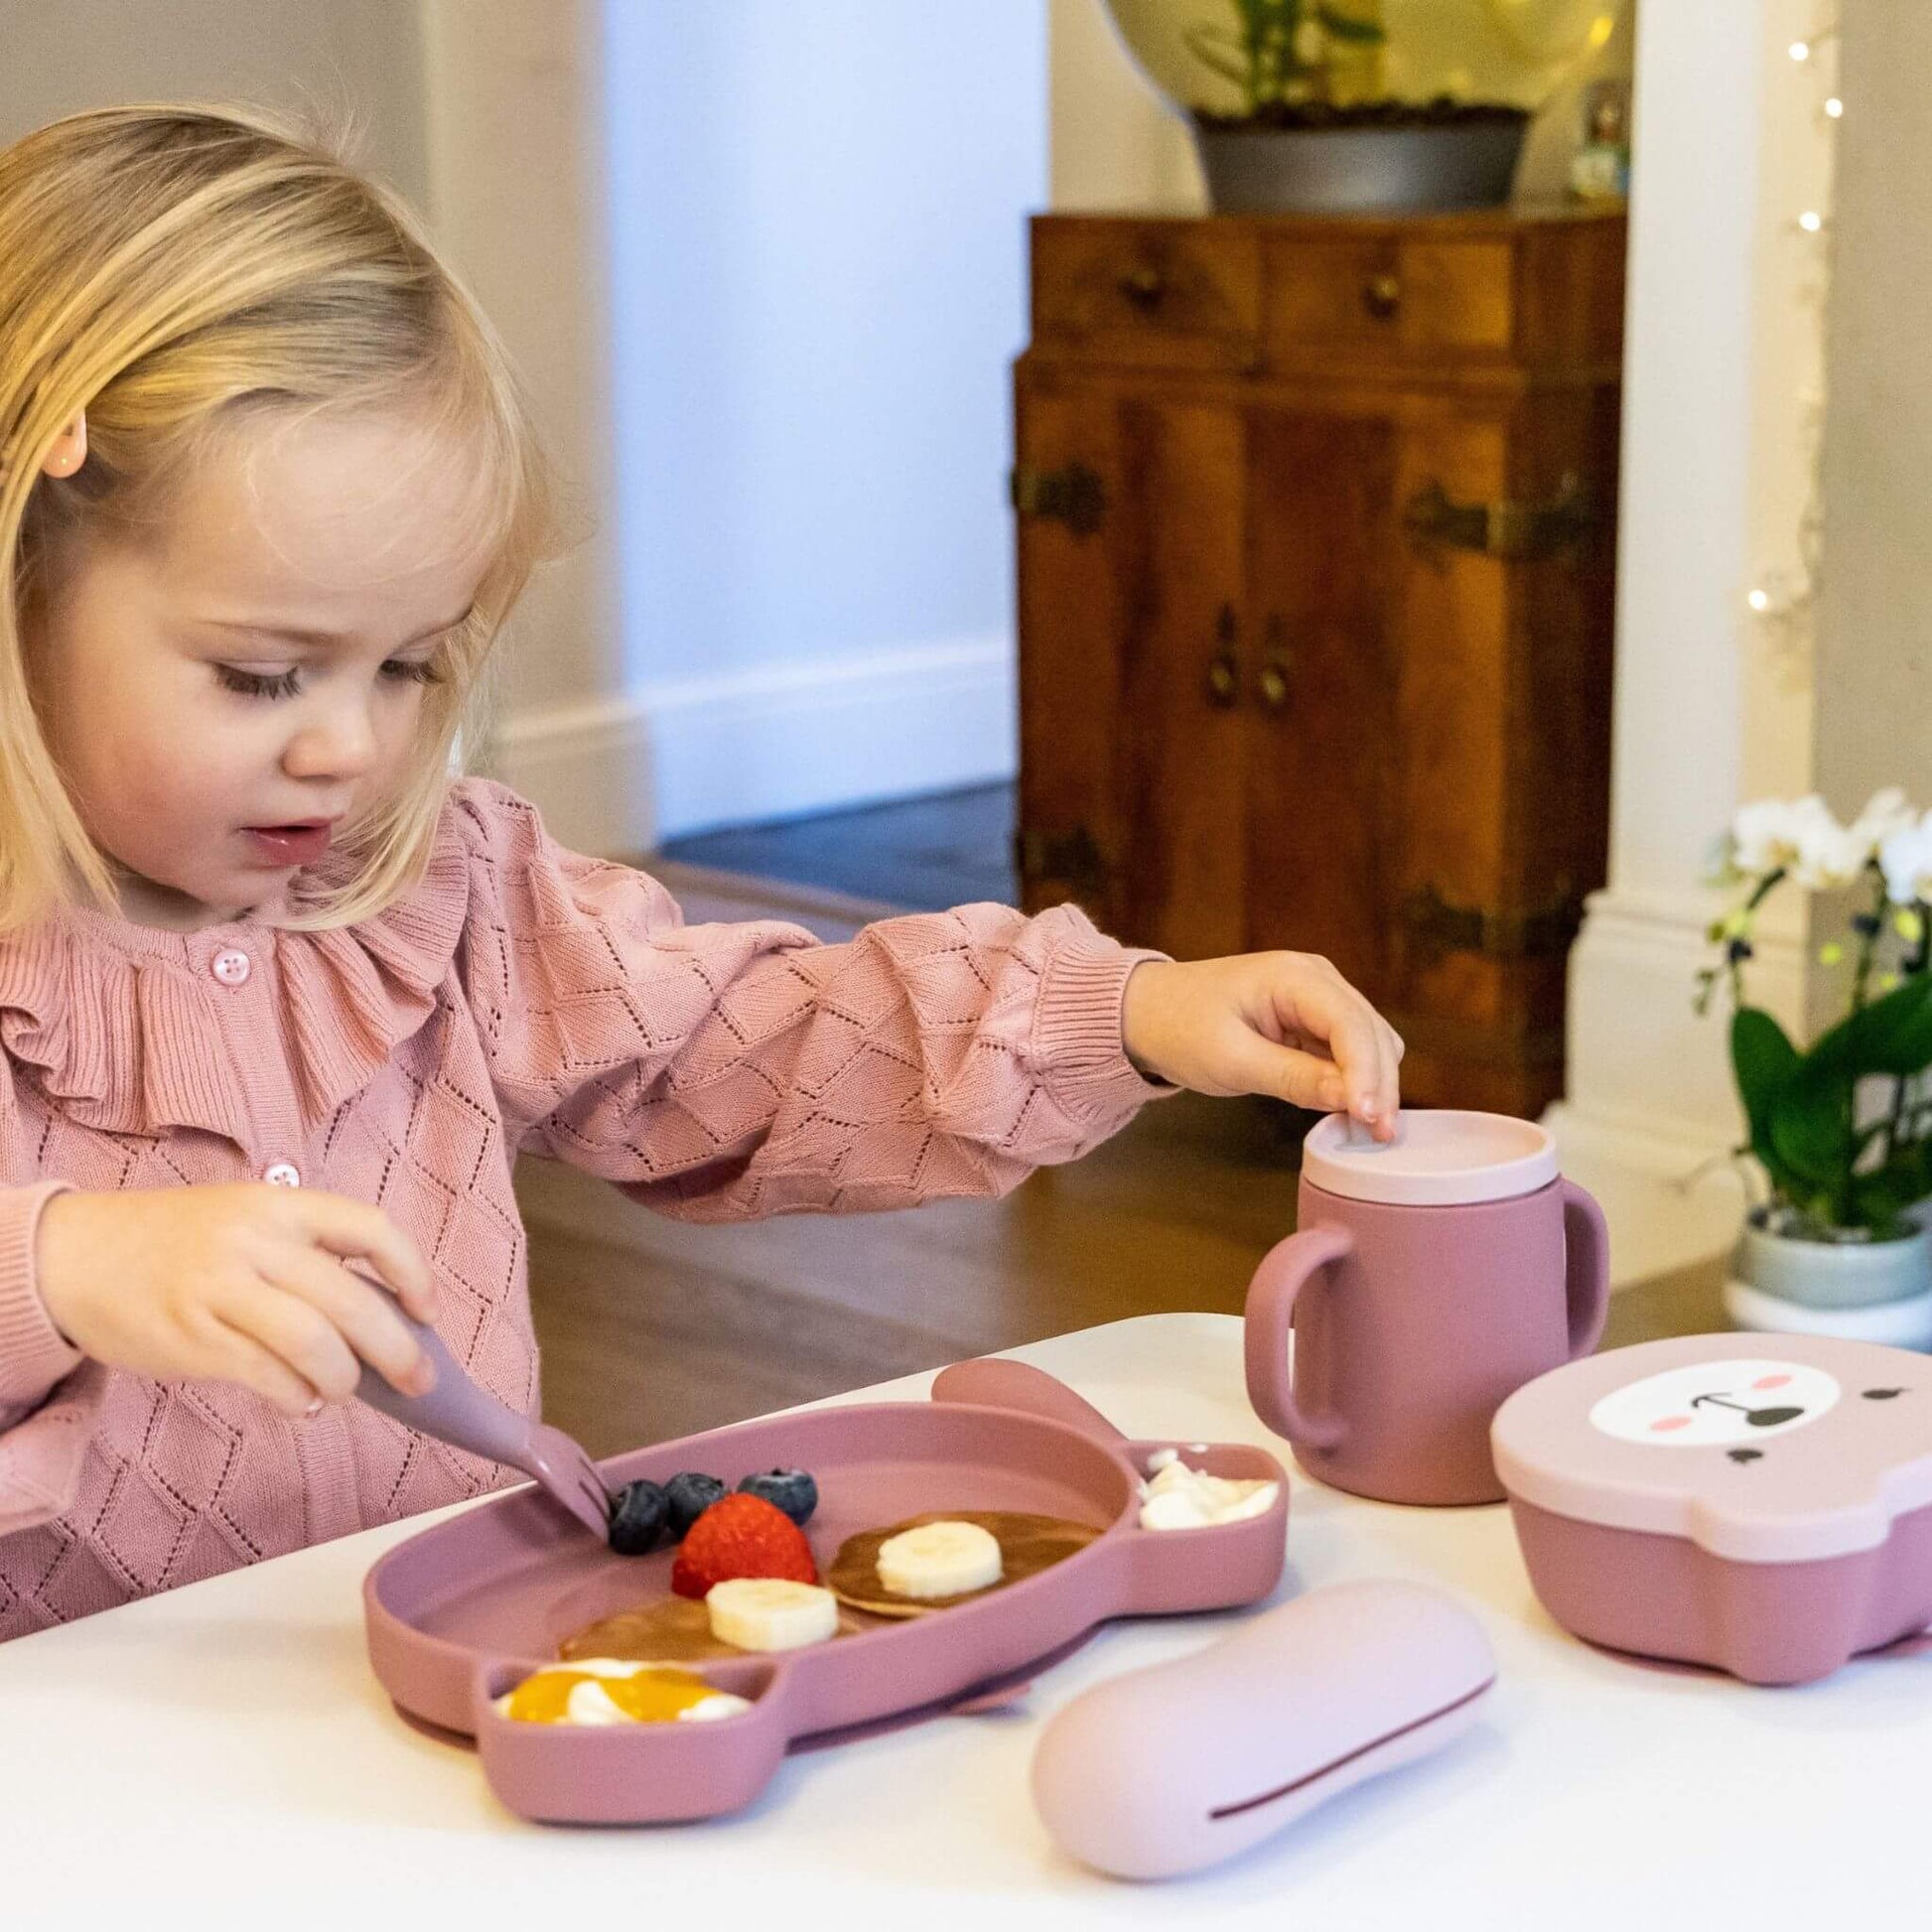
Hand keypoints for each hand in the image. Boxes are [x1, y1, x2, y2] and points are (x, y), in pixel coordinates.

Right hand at [35, 1184, 438, 1417]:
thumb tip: (383, 1317)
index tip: (428, 1312)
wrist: (75, 1256)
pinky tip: (301, 1402)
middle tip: (419, 1380)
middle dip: (398, 1348)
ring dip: (344, 1379)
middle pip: (351, 1300)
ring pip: (313, 1343)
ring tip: (343, 1392)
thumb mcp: (246, 1222)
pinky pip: (267, 1376)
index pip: (370, 1230)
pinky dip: (298, 1398)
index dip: (413, 1272)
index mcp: (280, 1205)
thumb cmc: (178, 1244)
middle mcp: (256, 1242)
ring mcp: (222, 1290)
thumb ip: (307, 1257)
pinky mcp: (194, 1338)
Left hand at [1121, 952, 1403, 1138]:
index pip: (1350, 1024)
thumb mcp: (1231, 1060)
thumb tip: (1351, 1100)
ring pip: (1369, 1043)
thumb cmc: (1179, 1028)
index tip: (1369, 1118)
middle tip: (1380, 1136)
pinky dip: (1355, 1081)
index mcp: (1294, 976)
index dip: (1367, 1073)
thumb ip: (1294, 1079)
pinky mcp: (1312, 1020)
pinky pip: (1348, 1051)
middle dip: (1379, 1084)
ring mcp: (1318, 997)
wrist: (1147, 1013)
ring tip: (1370, 1132)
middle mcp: (1316, 979)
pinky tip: (1352, 1113)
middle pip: (1370, 1033)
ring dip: (1373, 1084)